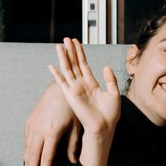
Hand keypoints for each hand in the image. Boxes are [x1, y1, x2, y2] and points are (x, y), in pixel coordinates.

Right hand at [23, 81, 81, 165]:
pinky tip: (27, 158)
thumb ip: (72, 145)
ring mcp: (32, 125)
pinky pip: (26, 140)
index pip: (46, 158)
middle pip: (33, 156)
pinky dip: (26, 151)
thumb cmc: (71, 108)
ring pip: (27, 149)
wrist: (59, 89)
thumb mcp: (76, 126)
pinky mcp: (29, 121)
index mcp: (52, 132)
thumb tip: (73, 162)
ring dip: (27, 163)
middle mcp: (39, 130)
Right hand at [48, 38, 120, 165]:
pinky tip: (51, 65)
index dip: (80, 53)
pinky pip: (62, 82)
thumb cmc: (110, 114)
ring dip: (63, 58)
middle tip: (67, 38)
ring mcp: (75, 89)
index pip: (84, 64)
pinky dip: (56, 74)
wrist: (104, 127)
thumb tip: (106, 66)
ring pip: (67, 70)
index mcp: (92, 83)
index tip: (77, 42)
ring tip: (60, 46)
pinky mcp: (71, 95)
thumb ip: (110, 79)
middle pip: (74, 64)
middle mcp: (82, 84)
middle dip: (71, 51)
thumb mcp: (114, 93)